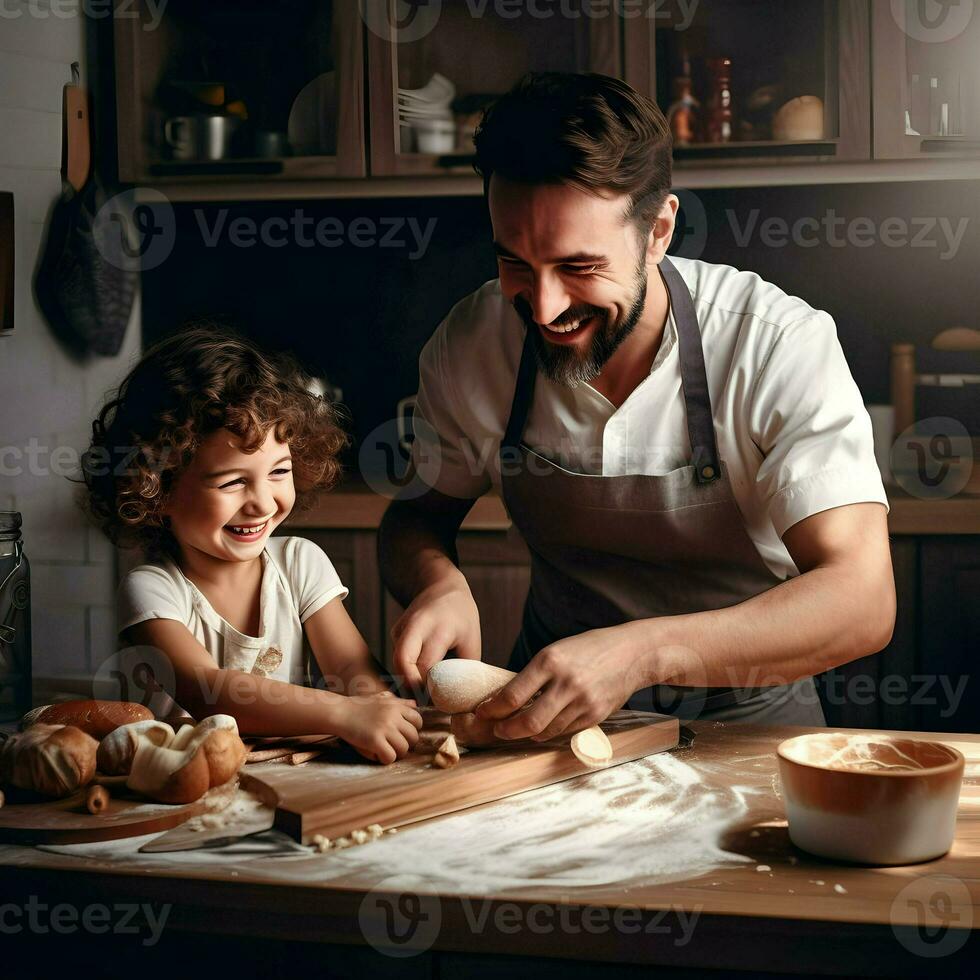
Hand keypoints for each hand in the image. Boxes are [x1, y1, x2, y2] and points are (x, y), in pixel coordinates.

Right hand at [333, 694, 422, 764]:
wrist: (339, 712)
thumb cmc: (359, 707)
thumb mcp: (380, 698)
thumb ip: (399, 702)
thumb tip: (415, 704)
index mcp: (396, 705)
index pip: (418, 720)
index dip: (411, 730)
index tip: (401, 734)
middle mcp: (393, 715)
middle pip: (413, 737)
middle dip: (405, 744)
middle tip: (393, 745)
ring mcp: (385, 728)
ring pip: (404, 749)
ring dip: (396, 753)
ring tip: (385, 751)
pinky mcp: (375, 740)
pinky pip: (391, 757)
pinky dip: (385, 759)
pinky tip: (377, 755)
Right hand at [390, 576, 480, 690]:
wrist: (441, 585)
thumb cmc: (461, 615)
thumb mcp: (471, 640)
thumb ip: (463, 668)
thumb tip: (458, 698)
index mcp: (439, 628)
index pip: (426, 665)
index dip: (428, 686)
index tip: (436, 701)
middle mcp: (416, 626)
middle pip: (402, 661)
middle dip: (409, 684)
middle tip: (421, 701)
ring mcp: (403, 627)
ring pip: (399, 661)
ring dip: (407, 678)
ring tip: (421, 693)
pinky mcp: (396, 631)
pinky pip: (399, 656)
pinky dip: (406, 669)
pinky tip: (417, 677)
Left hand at [475, 625, 643, 740]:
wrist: (633, 653)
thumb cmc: (589, 648)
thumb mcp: (557, 651)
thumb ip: (535, 674)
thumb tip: (506, 698)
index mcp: (550, 660)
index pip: (513, 695)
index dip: (493, 709)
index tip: (483, 712)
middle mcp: (566, 682)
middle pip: (528, 721)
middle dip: (507, 730)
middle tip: (498, 730)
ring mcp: (583, 701)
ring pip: (546, 731)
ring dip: (528, 733)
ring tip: (518, 728)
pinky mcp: (596, 715)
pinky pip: (565, 731)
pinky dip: (550, 732)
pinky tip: (544, 727)